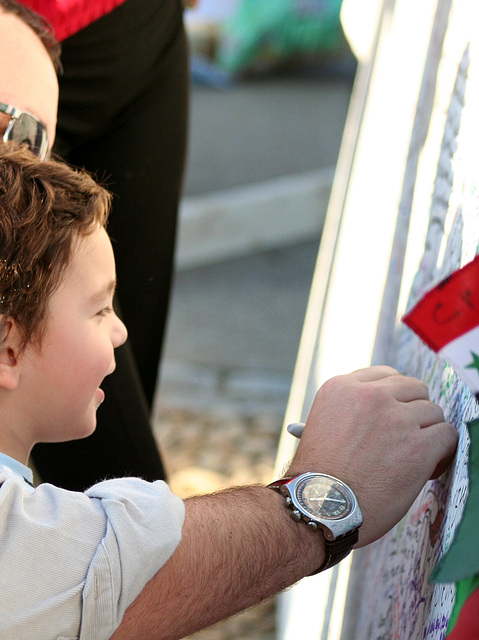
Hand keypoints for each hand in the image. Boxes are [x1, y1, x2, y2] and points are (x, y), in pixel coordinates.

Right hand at [288, 366, 457, 546]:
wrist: (319, 506)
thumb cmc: (318, 476)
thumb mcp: (322, 424)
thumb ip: (352, 410)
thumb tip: (386, 411)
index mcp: (342, 387)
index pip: (386, 375)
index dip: (394, 397)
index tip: (394, 414)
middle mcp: (370, 395)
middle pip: (414, 388)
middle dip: (413, 411)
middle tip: (408, 435)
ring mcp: (396, 419)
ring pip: (433, 411)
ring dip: (427, 432)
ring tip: (414, 456)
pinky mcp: (418, 446)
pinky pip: (447, 435)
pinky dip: (442, 451)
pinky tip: (428, 467)